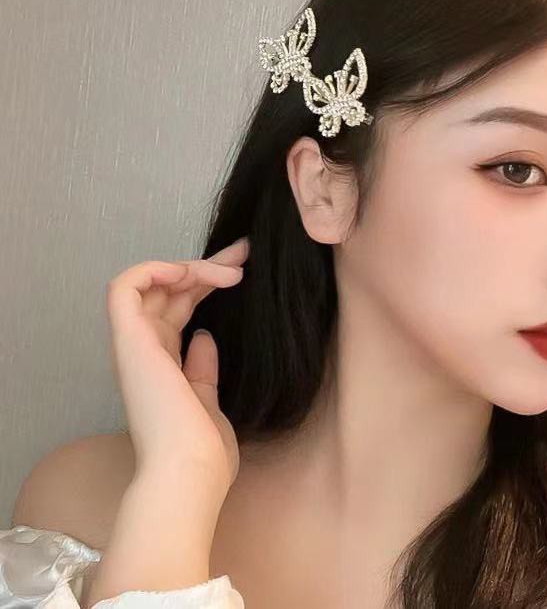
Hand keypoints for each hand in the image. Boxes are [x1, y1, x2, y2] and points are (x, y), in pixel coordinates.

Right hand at [105, 237, 249, 493]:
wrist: (191, 472)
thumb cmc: (203, 450)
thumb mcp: (208, 399)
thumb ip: (202, 368)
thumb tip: (204, 336)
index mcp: (162, 364)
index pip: (179, 308)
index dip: (206, 283)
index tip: (243, 269)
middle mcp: (144, 350)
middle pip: (169, 291)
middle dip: (206, 265)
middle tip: (244, 251)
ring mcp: (134, 344)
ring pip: (149, 283)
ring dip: (189, 267)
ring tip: (231, 270)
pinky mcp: (129, 340)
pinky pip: (125, 288)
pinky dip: (154, 270)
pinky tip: (190, 272)